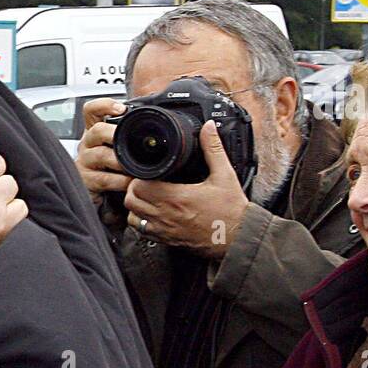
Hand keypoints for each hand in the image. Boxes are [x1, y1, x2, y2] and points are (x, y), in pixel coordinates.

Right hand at [75, 101, 132, 204]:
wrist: (101, 196)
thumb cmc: (112, 168)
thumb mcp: (118, 148)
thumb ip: (129, 135)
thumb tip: (159, 121)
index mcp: (96, 132)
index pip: (92, 111)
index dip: (104, 105)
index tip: (121, 109)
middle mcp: (88, 144)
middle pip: (97, 130)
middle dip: (115, 134)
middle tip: (129, 141)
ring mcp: (85, 162)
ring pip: (101, 155)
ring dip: (121, 161)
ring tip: (134, 166)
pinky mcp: (86, 181)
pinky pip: (104, 179)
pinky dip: (120, 180)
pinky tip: (130, 182)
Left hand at [123, 121, 249, 260]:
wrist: (237, 239)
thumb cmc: (231, 211)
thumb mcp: (224, 175)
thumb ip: (213, 149)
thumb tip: (209, 128)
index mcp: (177, 197)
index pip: (139, 185)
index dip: (140, 176)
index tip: (148, 171)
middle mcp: (166, 215)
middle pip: (131, 199)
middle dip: (135, 188)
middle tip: (146, 182)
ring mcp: (164, 229)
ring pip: (132, 216)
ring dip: (136, 205)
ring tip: (148, 197)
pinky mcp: (165, 240)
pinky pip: (141, 231)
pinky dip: (141, 221)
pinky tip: (153, 213)